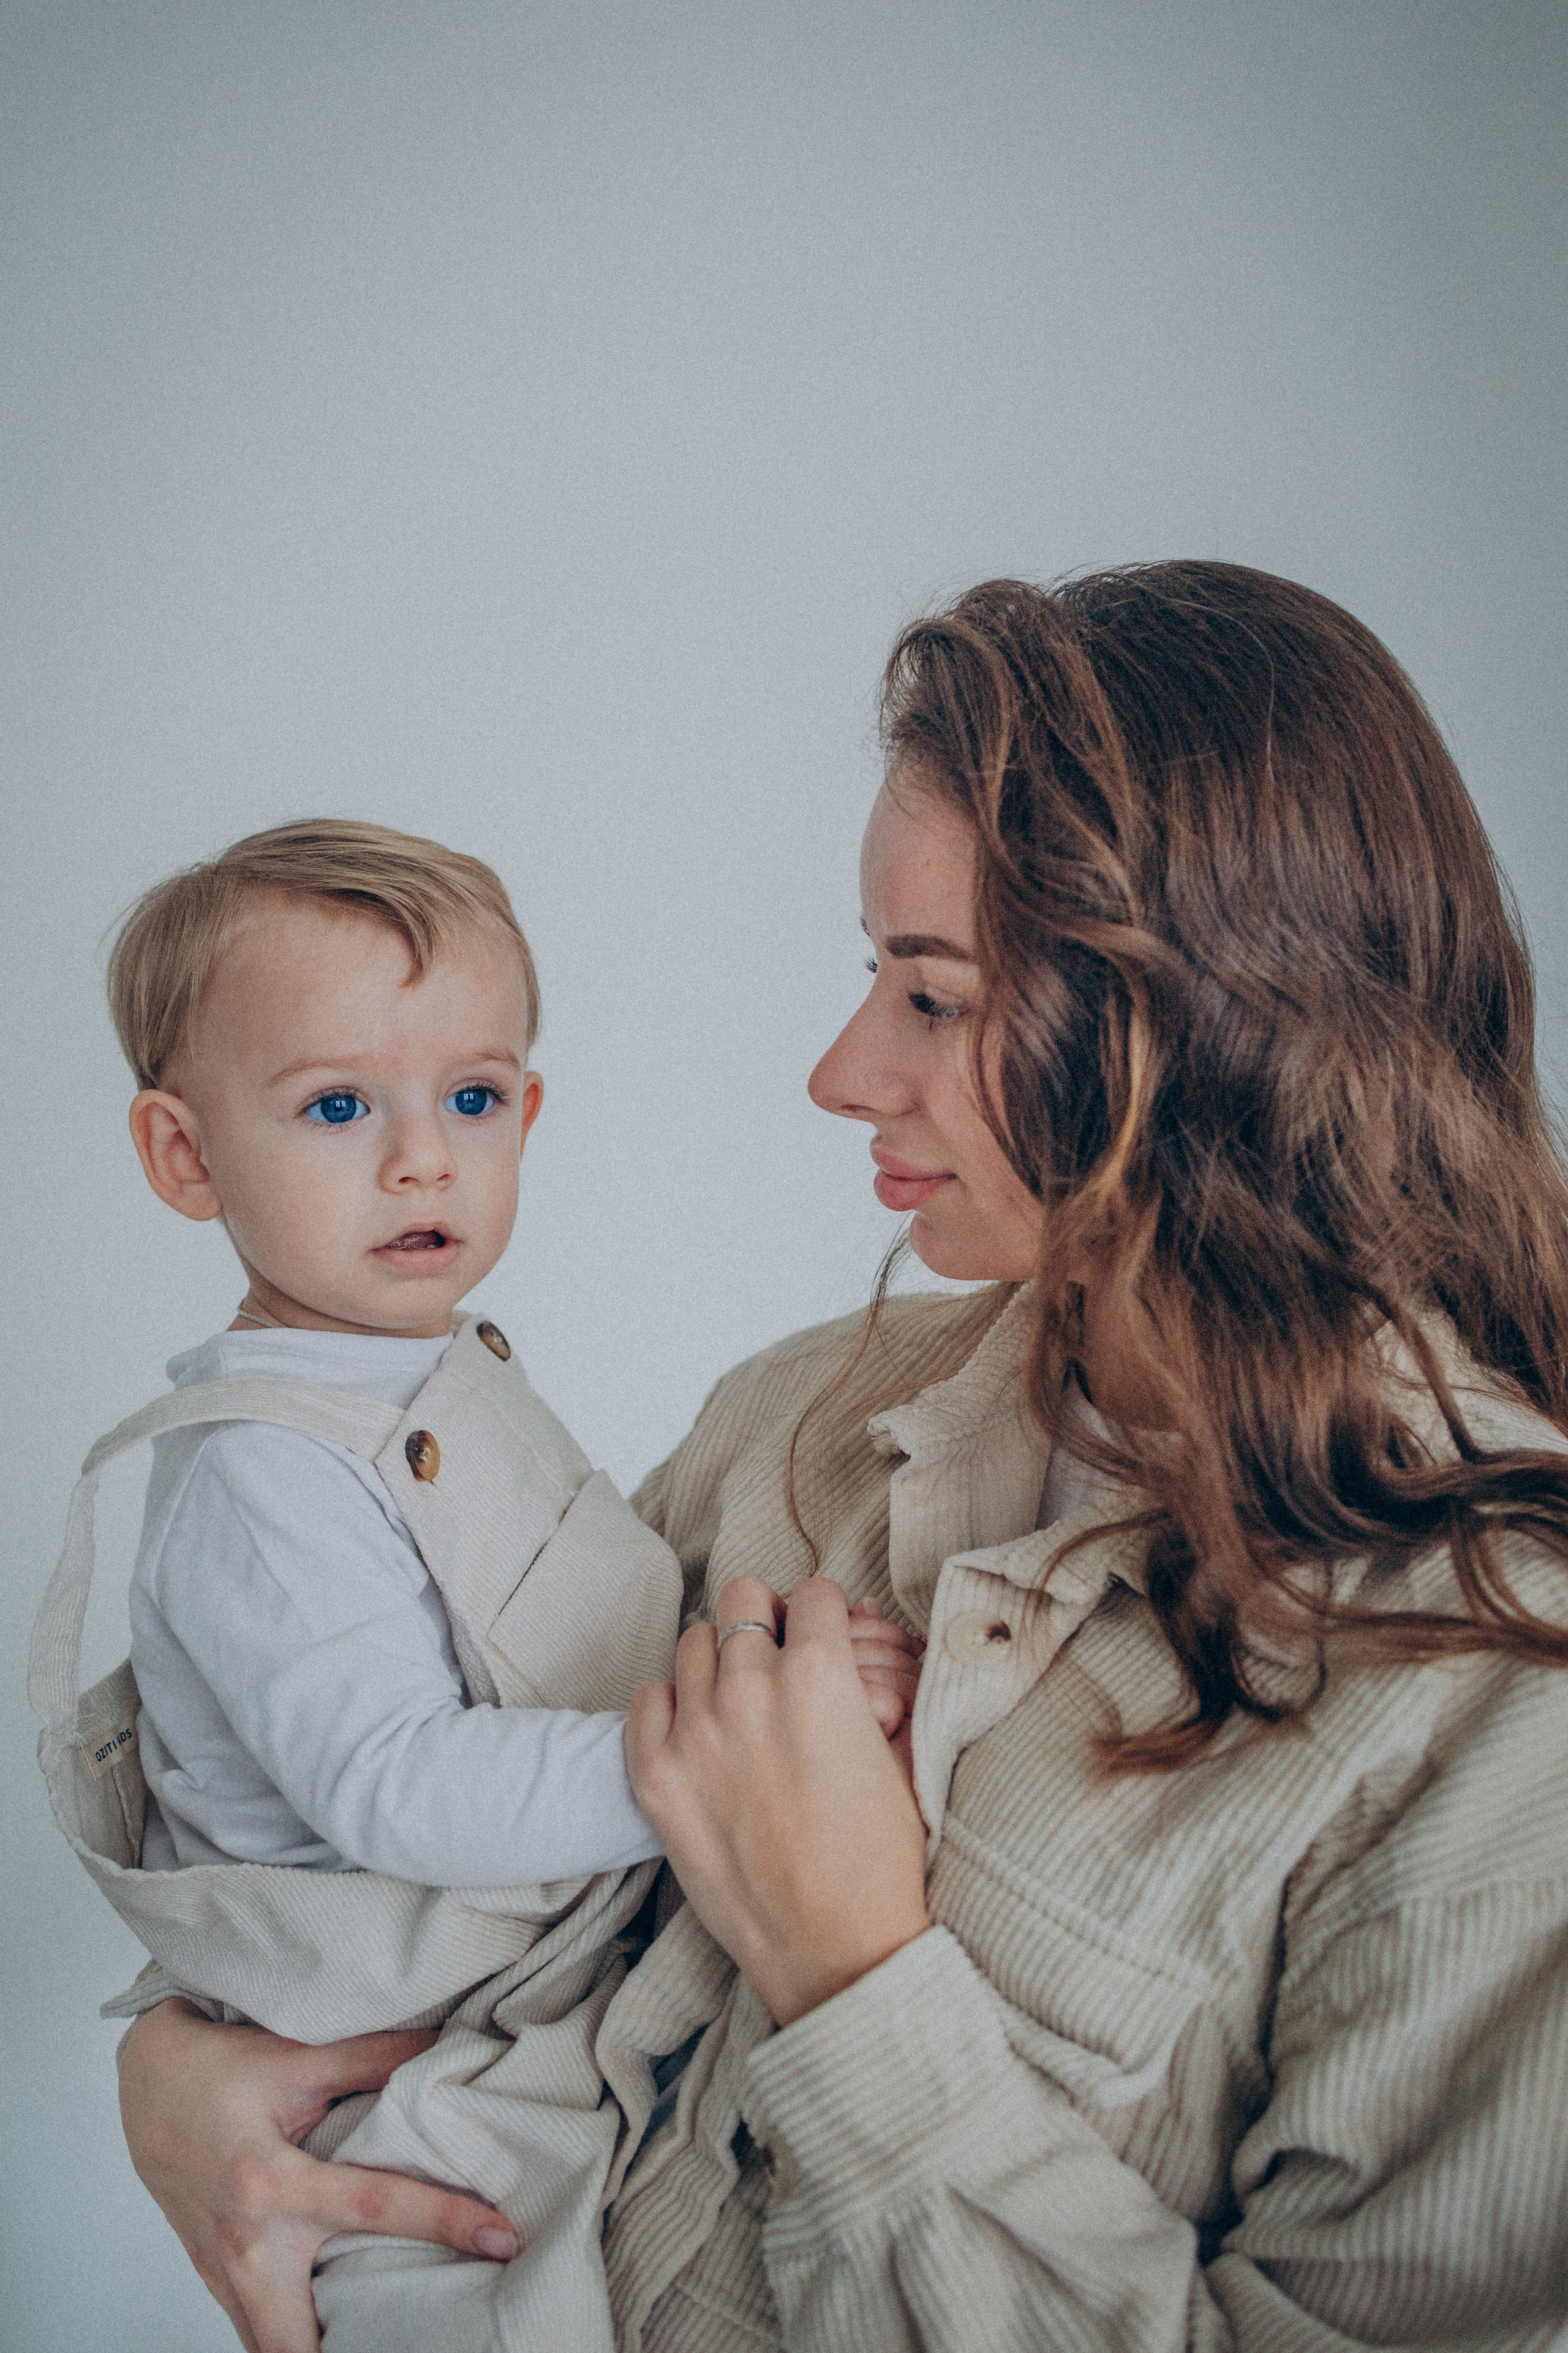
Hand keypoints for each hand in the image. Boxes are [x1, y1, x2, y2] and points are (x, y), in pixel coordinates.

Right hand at [117, 2000, 519, 2352]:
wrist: (146, 2083)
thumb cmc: (221, 2068)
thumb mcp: (297, 2055)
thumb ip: (374, 2057)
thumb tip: (449, 2044)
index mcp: (270, 2182)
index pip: (375, 2207)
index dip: (445, 2221)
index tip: (503, 2238)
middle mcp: (245, 2243)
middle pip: (295, 2346)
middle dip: (354, 2351)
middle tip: (428, 2332)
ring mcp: (224, 2272)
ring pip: (270, 2350)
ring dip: (322, 2349)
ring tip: (391, 2330)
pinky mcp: (214, 2279)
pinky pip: (255, 2331)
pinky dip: (292, 2336)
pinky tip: (340, 2323)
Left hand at [626, 1576, 930, 2026]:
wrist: (832, 1949)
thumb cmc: (878, 1860)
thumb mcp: (901, 1755)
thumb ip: (871, 1684)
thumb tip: (851, 1635)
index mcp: (819, 1675)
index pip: (815, 1593)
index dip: (826, 1615)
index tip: (824, 1636)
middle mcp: (750, 1688)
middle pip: (743, 1597)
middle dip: (767, 1618)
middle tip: (779, 1657)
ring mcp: (694, 1729)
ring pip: (692, 1641)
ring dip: (719, 1659)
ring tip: (740, 1701)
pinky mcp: (654, 1774)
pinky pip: (647, 1698)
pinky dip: (670, 1706)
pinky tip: (699, 1734)